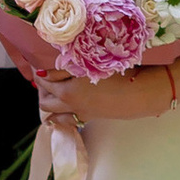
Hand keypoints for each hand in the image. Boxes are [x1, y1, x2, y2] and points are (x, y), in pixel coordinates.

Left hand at [39, 65, 177, 127]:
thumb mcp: (90, 65)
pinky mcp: (93, 117)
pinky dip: (63, 113)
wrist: (143, 93)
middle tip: (45, 75)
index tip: (37, 60)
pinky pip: (70, 119)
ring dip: (51, 102)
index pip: (44, 81)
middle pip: (45, 102)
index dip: (39, 70)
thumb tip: (45, 70)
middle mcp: (72, 106)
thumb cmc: (119, 74)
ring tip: (54, 88)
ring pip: (56, 114)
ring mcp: (82, 113)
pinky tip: (67, 103)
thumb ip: (65, 67)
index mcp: (68, 92)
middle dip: (42, 89)